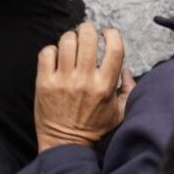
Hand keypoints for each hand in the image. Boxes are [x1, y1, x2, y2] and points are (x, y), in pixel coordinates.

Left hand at [34, 23, 134, 152]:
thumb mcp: (119, 113)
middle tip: (86, 31)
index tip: (107, 33)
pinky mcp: (44, 83)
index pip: (115, 48)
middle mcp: (85, 80)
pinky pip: (47, 53)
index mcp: (105, 85)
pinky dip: (51, 50)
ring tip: (70, 43)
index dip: (112, 34)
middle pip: (88, 38)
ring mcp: (63, 81)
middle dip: (87, 28)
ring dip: (70, 37)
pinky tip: (55, 56)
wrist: (65, 144)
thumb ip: (128, 90)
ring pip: (67, 42)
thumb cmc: (92, 129)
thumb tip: (126, 69)